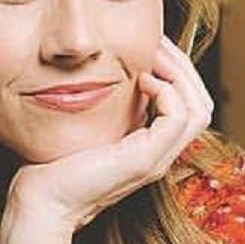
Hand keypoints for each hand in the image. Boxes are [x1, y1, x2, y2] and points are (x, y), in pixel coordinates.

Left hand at [4, 34, 213, 236]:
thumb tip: (104, 69)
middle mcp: (159, 155)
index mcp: (149, 147)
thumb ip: (104, 106)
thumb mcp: (87, 127)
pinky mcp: (144, 160)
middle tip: (158, 42)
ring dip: (179, 74)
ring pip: (199, 110)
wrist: (42, 201)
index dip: (177, 72)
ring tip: (152, 56)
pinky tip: (140, 79)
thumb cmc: (53, 164)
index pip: (188, 105)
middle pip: (201, 105)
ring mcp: (155, 160)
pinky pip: (178, 118)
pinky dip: (166, 91)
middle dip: (183, 67)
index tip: (152, 47)